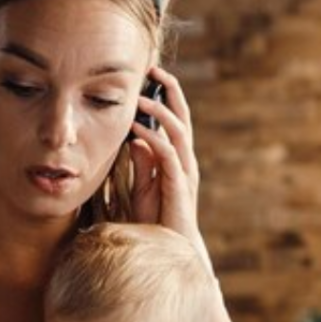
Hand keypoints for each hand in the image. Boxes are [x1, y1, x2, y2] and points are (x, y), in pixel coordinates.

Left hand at [128, 66, 202, 246]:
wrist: (169, 252)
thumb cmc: (155, 223)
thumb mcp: (143, 189)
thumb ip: (142, 165)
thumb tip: (135, 140)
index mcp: (177, 159)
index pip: (175, 120)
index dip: (166, 96)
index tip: (150, 75)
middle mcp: (185, 162)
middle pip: (182, 118)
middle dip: (170, 92)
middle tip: (154, 69)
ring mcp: (184, 174)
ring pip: (177, 132)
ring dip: (159, 112)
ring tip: (140, 97)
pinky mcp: (179, 187)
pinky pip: (168, 156)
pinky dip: (154, 139)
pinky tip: (137, 130)